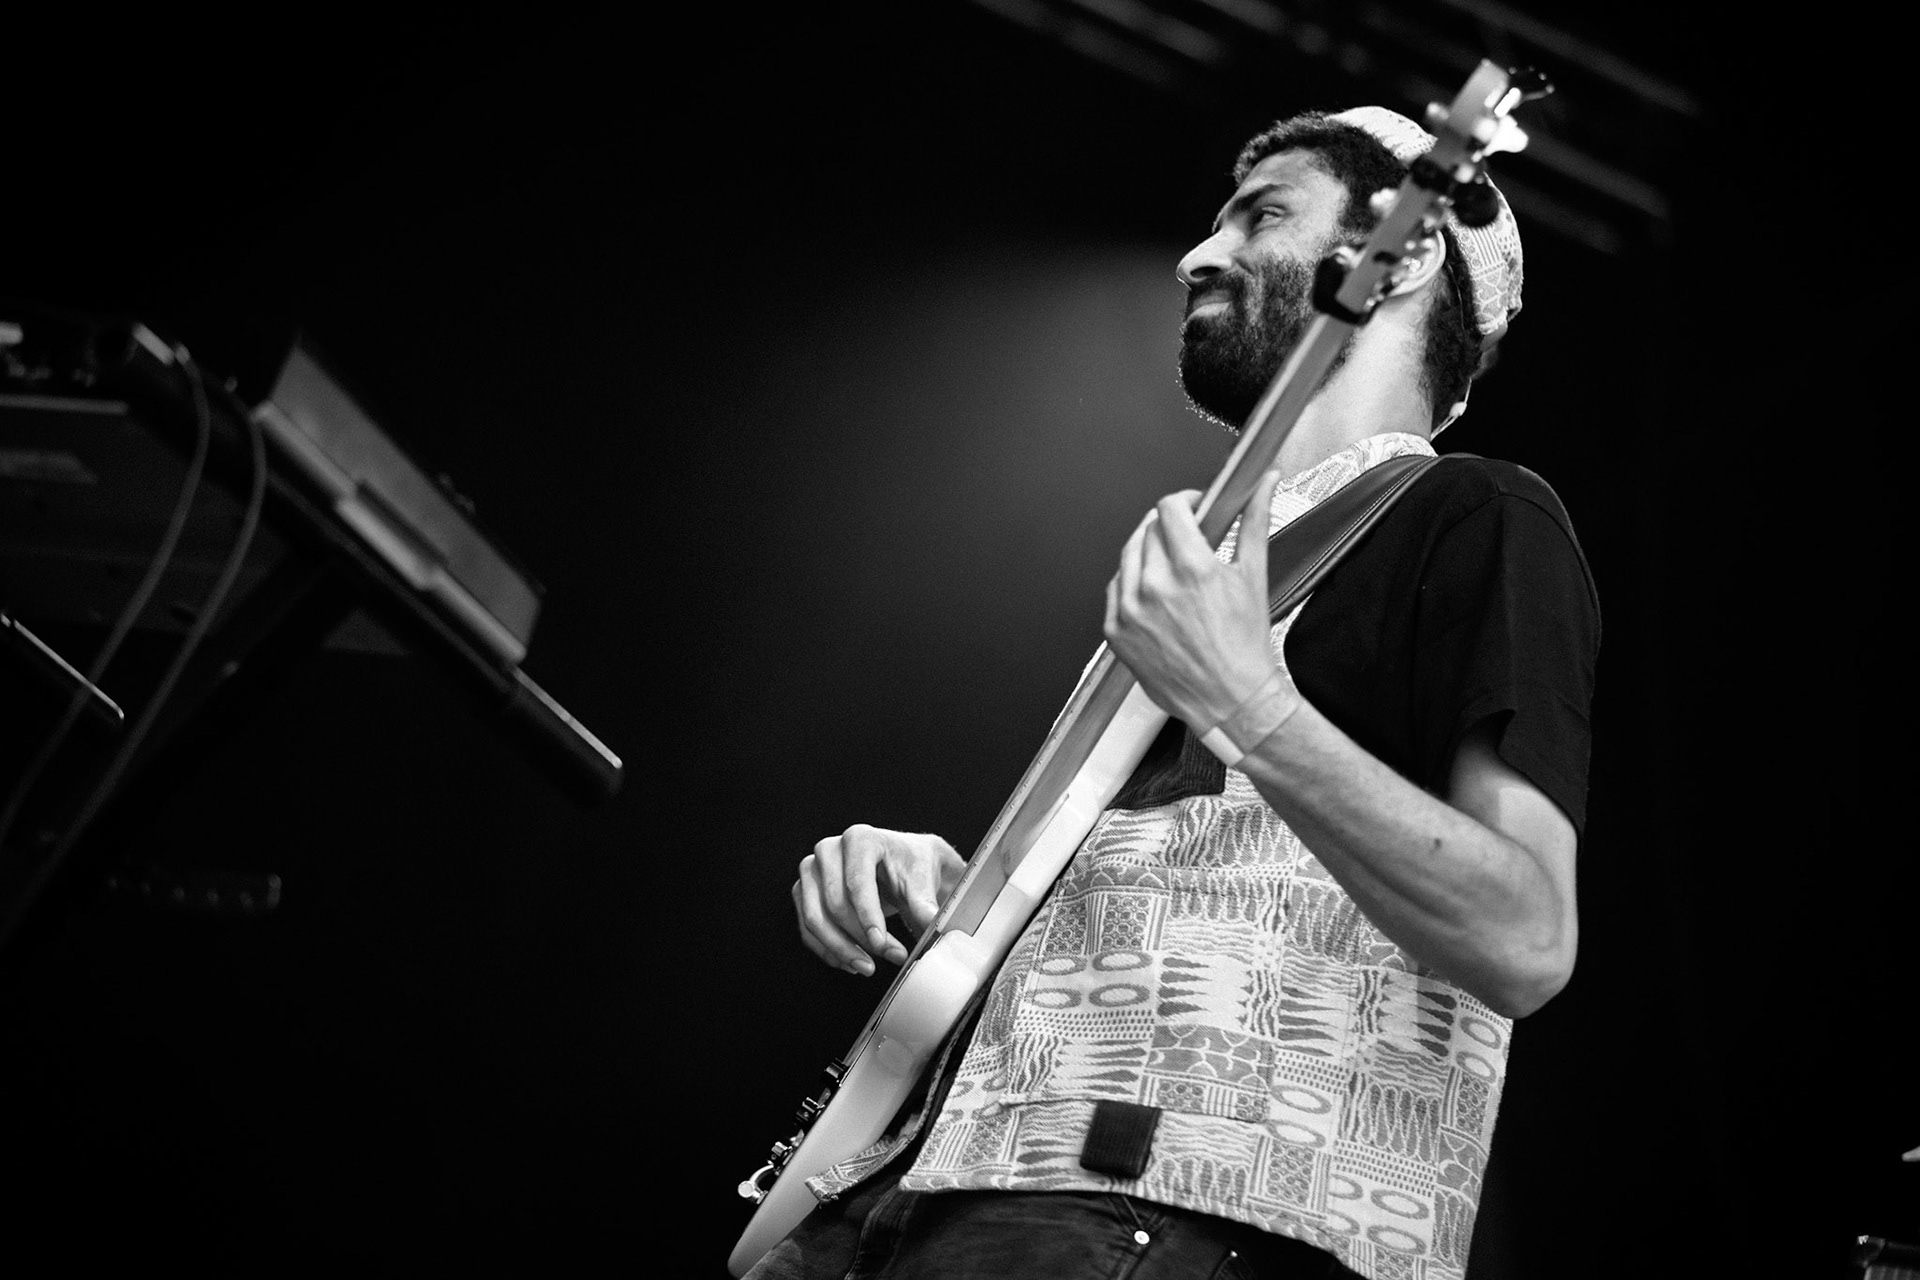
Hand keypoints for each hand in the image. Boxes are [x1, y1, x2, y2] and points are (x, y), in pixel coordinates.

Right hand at [793, 824, 964, 974]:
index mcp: (859, 838)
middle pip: (835, 904)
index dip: (868, 917)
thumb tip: (930, 922)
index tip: (881, 944)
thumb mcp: (922, 880)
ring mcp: (812, 870)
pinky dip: (829, 951)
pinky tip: (852, 962)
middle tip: (891, 956)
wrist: (902, 864)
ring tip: (869, 967)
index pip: (856, 883)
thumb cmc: (911, 866)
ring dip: (842, 950)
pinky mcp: (803, 893)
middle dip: (861, 938)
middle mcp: (828, 850)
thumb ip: (924, 902)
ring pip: (815, 920)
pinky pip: (807, 930)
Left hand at [1103, 469, 1293, 732]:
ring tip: (1171, 567)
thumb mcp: (1254, 576)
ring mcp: (1130, 610)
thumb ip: (1255, 521)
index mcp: (1191, 568)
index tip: (1193, 508)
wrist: (1230, 699)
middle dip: (1170, 527)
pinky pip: (1115, 589)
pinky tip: (1155, 594)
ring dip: (1148, 551)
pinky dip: (1132, 584)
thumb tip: (1265, 481)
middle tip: (1188, 540)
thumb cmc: (1244, 644)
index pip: (1169, 508)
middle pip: (1149, 529)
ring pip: (1128, 555)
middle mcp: (1155, 586)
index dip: (1184, 501)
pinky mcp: (1115, 631)